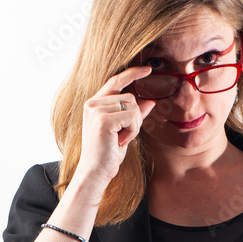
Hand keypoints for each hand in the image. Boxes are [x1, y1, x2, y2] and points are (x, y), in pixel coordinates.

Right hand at [72, 65, 156, 194]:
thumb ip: (134, 115)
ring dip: (133, 126)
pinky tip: (121, 141)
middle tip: (124, 136)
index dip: (133, 73)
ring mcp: (96, 110)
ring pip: (132, 106)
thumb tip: (150, 101)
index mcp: (94, 104)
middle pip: (130, 97)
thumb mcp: (124, 131)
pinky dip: (132, 131)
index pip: (116, 80)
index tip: (148, 69)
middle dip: (134, 118)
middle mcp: (93, 103)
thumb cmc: (108, 154)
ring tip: (120, 139)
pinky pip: (132, 116)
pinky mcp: (103, 119)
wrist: (95, 172)